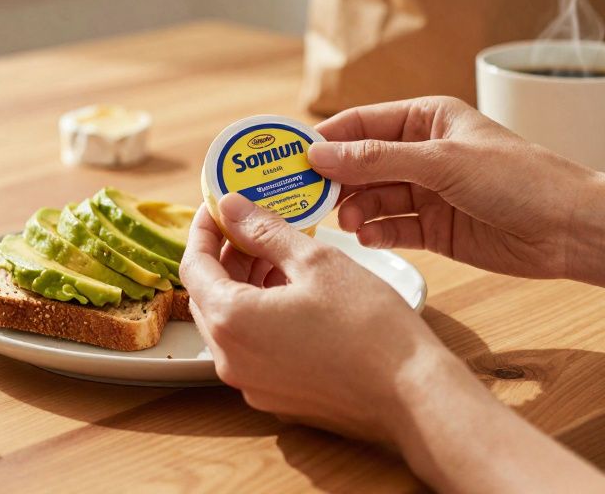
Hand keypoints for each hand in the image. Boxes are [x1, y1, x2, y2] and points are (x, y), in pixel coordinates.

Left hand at [182, 193, 604, 492]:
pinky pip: (253, 347)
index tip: (218, 208)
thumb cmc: (368, 325)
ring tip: (282, 254)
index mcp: (231, 321)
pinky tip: (295, 292)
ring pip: (231, 322)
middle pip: (208, 296)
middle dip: (226, 257)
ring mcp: (251, 383)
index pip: (193, 267)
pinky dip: (262, 315)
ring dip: (246, 285)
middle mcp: (230, 359)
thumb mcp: (316, 261)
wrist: (412, 394)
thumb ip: (265, 231)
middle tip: (254, 226)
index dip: (203, 231)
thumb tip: (231, 207)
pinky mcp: (275, 396)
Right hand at [308, 96, 594, 279]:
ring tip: (344, 223)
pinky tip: (366, 238)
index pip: (361, 124)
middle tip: (306, 200)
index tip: (290, 160)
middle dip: (335, 181)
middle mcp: (423, 153)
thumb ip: (377, 160)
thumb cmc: (519, 179)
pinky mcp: (435, 229)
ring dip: (354, 210)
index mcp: (427, 119)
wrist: (570, 229)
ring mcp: (428, 192)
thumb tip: (319, 155)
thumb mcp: (442, 162)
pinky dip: (375, 232)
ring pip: (372, 198)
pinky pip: (392, 227)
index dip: (326, 140)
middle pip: (361, 164)